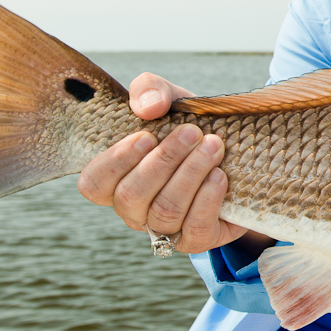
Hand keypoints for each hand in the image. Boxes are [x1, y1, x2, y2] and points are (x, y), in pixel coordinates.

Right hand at [77, 72, 254, 253]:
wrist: (237, 151)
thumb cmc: (189, 126)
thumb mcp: (169, 100)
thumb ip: (149, 90)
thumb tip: (149, 106)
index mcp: (116, 179)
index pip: (93, 184)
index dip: (115, 162)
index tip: (146, 136)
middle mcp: (134, 210)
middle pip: (132, 196)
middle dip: (164, 161)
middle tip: (192, 132)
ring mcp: (164, 229)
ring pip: (164, 211)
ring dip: (190, 174)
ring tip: (214, 147)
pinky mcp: (197, 239)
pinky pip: (194, 229)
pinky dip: (208, 199)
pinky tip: (220, 175)